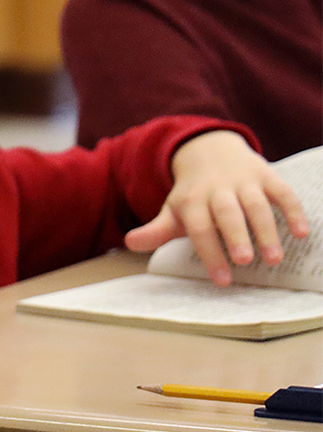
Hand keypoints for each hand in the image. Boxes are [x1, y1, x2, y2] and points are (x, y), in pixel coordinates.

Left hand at [125, 130, 308, 284]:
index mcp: (192, 201)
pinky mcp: (265, 175)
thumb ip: (156, 230)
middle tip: (244, 261)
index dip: (209, 253)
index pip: (199, 228)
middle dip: (235, 235)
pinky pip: (281, 191)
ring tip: (274, 259)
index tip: (222, 281)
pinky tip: (302, 233)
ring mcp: (242, 181)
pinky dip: (292, 210)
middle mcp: (217, 190)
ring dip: (265, 229)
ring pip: (255, 203)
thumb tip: (130, 243)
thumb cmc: (192, 193)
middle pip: (226, 212)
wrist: (209, 150)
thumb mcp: (173, 210)